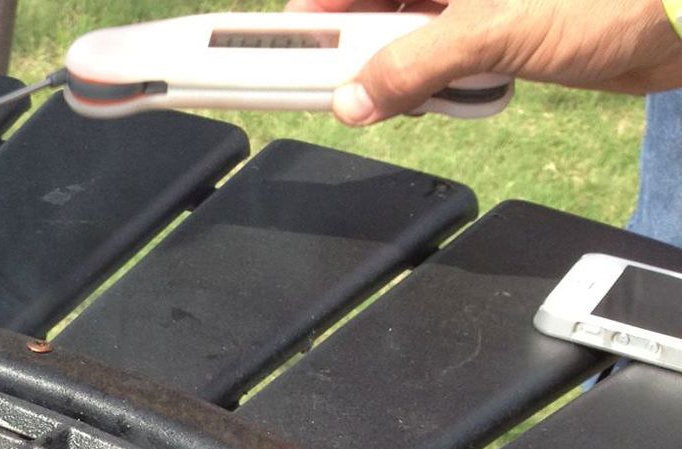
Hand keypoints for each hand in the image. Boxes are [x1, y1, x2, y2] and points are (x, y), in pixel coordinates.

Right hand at [284, 0, 681, 124]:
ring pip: (410, 36)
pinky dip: (445, 82)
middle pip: (378, 8)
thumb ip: (414, 65)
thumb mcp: (496, 28)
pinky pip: (449, 58)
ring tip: (426, 90)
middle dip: (361, 49)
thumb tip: (354, 100)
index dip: (317, 9)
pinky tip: (461, 93)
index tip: (280, 43)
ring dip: (406, 72)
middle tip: (350, 87)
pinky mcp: (508, 27)